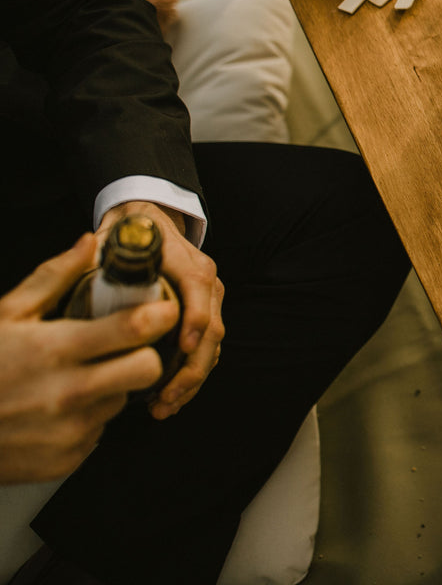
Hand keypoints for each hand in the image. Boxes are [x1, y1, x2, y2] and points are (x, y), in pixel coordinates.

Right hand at [0, 233, 177, 482]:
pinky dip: (88, 418)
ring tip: (74, 379)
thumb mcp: (5, 315)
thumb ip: (53, 278)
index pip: (134, 330)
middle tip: (126, 348)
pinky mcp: (67, 460)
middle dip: (146, 354)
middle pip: (148, 369)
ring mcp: (69, 431)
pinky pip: (100, 431)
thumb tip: (91, 245)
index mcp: (54, 350)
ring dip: (111, 387)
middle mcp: (67, 393)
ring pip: (123, 400)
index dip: (159, 315)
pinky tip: (57, 410)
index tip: (162, 309)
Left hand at [97, 202, 223, 420]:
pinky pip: (206, 349)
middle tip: (165, 398)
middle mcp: (205, 281)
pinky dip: (192, 375)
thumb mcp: (116, 238)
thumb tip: (86, 255)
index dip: (193, 320)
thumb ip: (101, 250)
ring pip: (213, 344)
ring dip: (192, 379)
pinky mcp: (205, 314)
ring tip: (164, 406)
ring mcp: (208, 300)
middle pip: (212, 328)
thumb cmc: (132, 234)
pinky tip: (171, 397)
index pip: (198, 289)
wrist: (151, 221)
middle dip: (192, 368)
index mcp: (187, 262)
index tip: (181, 348)